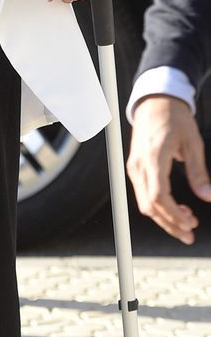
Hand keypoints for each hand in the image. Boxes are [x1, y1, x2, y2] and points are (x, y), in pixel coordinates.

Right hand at [127, 95, 210, 243]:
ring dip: (164, 218)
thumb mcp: (193, 142)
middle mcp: (139, 165)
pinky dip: (158, 206)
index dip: (173, 215)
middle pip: (149, 205)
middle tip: (189, 234)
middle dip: (170, 224)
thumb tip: (207, 196)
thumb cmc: (174, 118)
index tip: (190, 224)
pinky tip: (175, 208)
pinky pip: (143, 194)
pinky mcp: (135, 168)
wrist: (154, 102)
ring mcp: (134, 167)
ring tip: (187, 222)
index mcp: (154, 157)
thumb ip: (198, 172)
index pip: (158, 196)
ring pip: (144, 203)